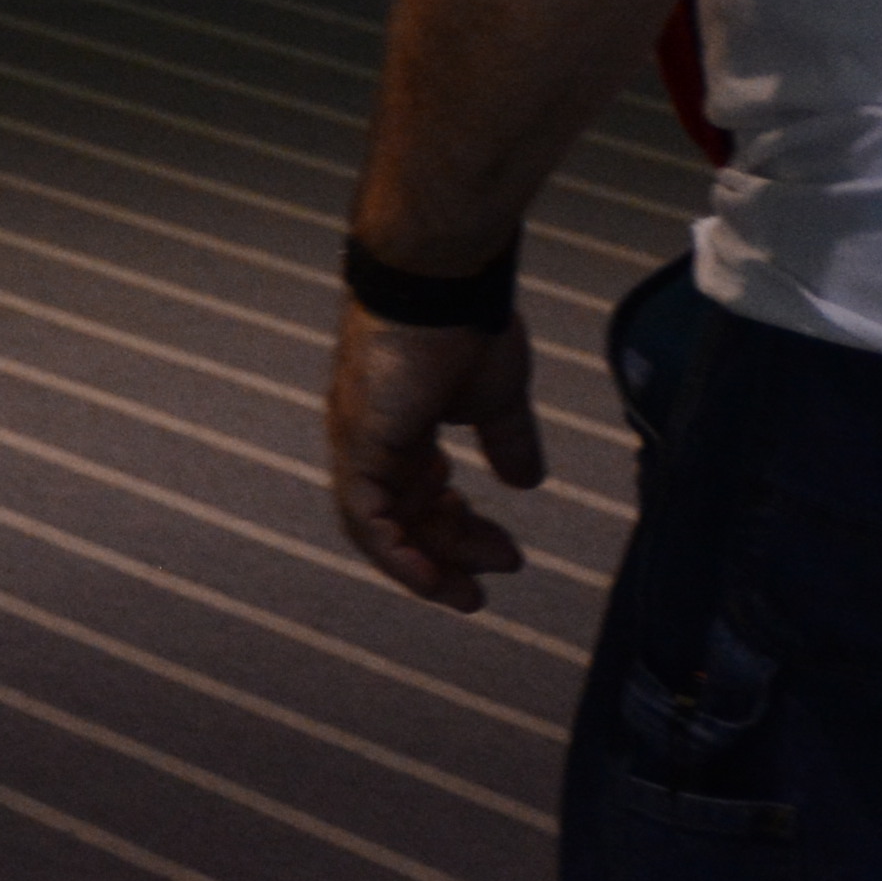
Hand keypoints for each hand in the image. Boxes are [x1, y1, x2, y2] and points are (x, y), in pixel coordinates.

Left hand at [326, 303, 540, 610]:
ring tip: (467, 596)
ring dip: (424, 565)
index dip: (456, 534)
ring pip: (379, 524)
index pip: (417, 497)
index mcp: (401, 428)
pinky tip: (427, 578)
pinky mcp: (357, 440)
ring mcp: (359, 439)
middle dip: (445, 556)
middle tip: (485, 589)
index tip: (502, 557)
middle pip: (401, 516)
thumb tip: (524, 482)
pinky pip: (364, 513)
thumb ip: (505, 441)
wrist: (442, 284)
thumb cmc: (465, 326)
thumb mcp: (496, 399)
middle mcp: (371, 438)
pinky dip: (394, 552)